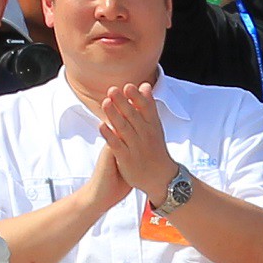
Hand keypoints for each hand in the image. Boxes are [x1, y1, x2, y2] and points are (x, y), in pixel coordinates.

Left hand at [97, 79, 177, 198]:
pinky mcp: (127, 159)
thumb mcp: (155, 126)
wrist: (161, 178)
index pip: (146, 109)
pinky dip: (109, 136)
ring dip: (114, 115)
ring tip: (105, 103)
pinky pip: (117, 146)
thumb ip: (148, 105)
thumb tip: (144, 85)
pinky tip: (101, 126)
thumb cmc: (155, 148)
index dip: (136, 98)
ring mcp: (136, 147)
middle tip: (112, 90)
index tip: (128, 86)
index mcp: (152, 126)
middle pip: (133, 116)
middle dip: (122, 103)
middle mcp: (145, 135)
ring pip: (124, 129)